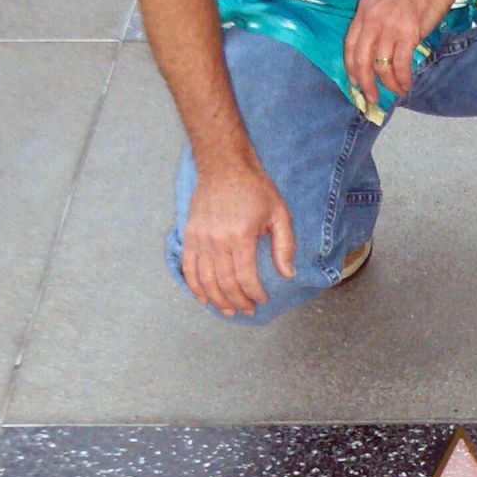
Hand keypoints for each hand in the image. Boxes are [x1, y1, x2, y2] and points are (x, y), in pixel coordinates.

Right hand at [181, 156, 294, 316]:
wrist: (224, 166)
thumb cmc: (255, 189)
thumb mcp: (279, 213)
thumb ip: (285, 245)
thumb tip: (288, 274)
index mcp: (240, 235)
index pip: (245, 277)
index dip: (254, 294)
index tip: (261, 299)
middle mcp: (217, 240)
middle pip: (225, 283)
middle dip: (238, 301)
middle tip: (247, 310)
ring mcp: (200, 238)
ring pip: (205, 280)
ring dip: (217, 300)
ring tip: (228, 310)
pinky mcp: (189, 235)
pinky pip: (188, 267)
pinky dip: (194, 286)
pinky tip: (203, 298)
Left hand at [344, 0, 460, 106]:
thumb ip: (377, 18)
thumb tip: (379, 44)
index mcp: (364, 10)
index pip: (349, 44)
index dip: (351, 67)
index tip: (355, 82)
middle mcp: (372, 19)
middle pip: (361, 60)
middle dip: (365, 83)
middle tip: (372, 97)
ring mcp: (390, 27)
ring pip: (381, 66)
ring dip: (388, 84)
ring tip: (396, 91)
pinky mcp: (409, 33)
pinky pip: (400, 64)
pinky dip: (402, 78)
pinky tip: (406, 84)